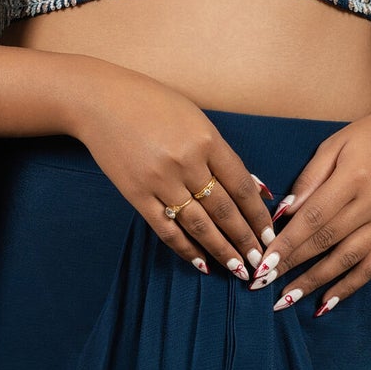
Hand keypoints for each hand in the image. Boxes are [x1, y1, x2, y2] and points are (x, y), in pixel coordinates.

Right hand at [66, 64, 277, 279]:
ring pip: (199, 225)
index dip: (258, 214)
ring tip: (238, 269)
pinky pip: (166, 229)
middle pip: (224, 210)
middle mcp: (186, 162)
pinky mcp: (137, 194)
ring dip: (221, 250)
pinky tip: (201, 263)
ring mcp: (160, 181)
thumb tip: (254, 188)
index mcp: (206, 140)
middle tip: (260, 261)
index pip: (241, 186)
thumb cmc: (152, 104)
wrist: (99, 100)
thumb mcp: (195, 119)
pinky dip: (185, 249)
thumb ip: (222, 154)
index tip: (271, 233)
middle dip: (245, 239)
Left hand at [250, 72, 370, 313]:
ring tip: (286, 299)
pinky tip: (327, 302)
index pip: (312, 218)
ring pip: (346, 260)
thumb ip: (309, 179)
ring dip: (315, 282)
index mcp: (353, 177)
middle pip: (325, 241)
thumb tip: (284, 213)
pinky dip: (350, 286)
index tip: (264, 263)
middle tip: (263, 284)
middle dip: (291, 265)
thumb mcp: (335, 145)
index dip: (286, 243)